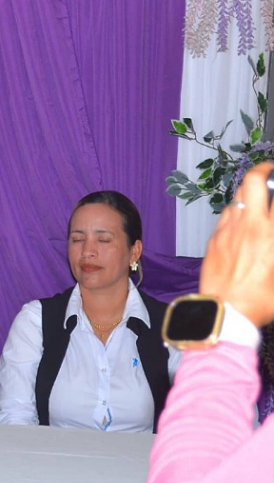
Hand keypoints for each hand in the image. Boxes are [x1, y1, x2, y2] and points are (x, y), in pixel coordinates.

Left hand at [200, 163, 273, 326]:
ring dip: (250, 192)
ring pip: (237, 197)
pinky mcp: (214, 239)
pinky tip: (244, 220)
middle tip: (271, 172)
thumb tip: (270, 237)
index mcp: (271, 234)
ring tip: (260, 197)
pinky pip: (226, 215)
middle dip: (263, 170)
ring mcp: (228, 230)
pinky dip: (237, 211)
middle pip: (252, 181)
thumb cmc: (261, 300)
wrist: (225, 312)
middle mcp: (249, 226)